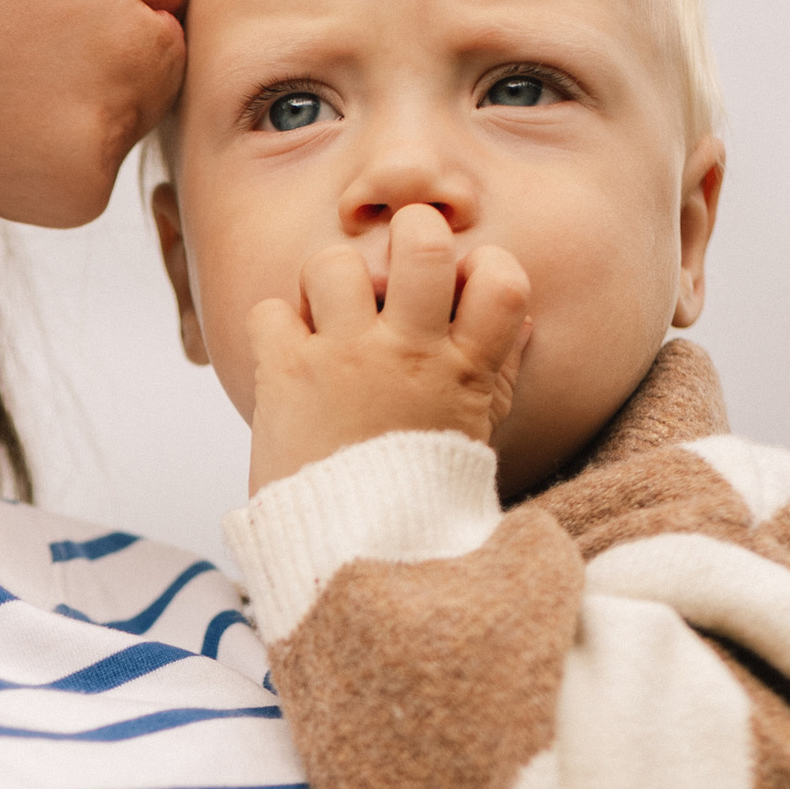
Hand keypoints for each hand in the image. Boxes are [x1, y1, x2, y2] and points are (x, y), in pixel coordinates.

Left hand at [246, 202, 531, 495]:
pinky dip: (274, 327)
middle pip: (422, 240)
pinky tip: (288, 357)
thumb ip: (496, 372)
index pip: (503, 276)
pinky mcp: (287, 373)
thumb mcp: (474, 434)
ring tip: (329, 318)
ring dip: (327, 282)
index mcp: (464, 370)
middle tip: (392, 272)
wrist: (354, 554)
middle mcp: (408, 353)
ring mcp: (346, 358)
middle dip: (407, 234)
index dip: (482, 265)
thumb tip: (519, 323)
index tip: (461, 289)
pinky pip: (270, 309)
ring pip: (334, 262)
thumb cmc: (415, 496)